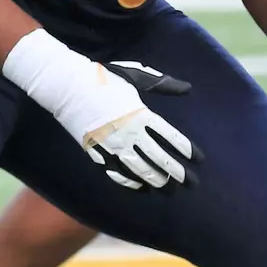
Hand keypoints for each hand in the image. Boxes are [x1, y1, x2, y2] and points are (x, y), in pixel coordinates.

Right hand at [79, 61, 194, 189]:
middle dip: (178, 173)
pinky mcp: (97, 152)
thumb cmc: (103, 79)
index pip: (171, 137)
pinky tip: (141, 188)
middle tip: (192, 184)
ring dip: (157, 182)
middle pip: (159, 158)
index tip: (200, 160)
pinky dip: (131, 182)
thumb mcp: (134, 76)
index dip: (187, 150)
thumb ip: (162, 84)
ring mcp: (112, 146)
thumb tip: (187, 88)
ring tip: (169, 190)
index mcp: (141, 114)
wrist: (67, 87)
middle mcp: (129, 133)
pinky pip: (117, 173)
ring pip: (140, 170)